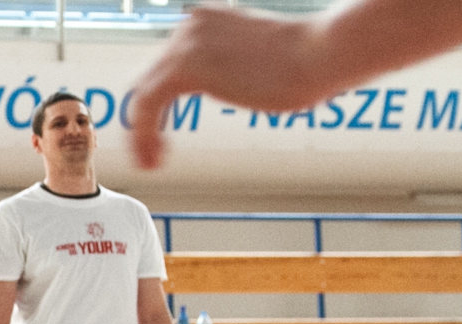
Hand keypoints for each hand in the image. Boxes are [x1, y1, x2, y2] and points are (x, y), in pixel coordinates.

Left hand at [127, 7, 320, 168]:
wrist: (320, 53)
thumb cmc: (308, 61)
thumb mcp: (260, 60)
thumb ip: (234, 69)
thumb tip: (233, 84)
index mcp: (208, 22)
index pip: (168, 65)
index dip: (159, 104)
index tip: (162, 133)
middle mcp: (192, 27)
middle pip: (150, 78)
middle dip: (145, 120)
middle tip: (149, 153)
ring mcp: (187, 42)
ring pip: (143, 94)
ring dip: (141, 133)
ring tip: (151, 162)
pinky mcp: (187, 65)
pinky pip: (148, 104)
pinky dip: (144, 133)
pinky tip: (154, 157)